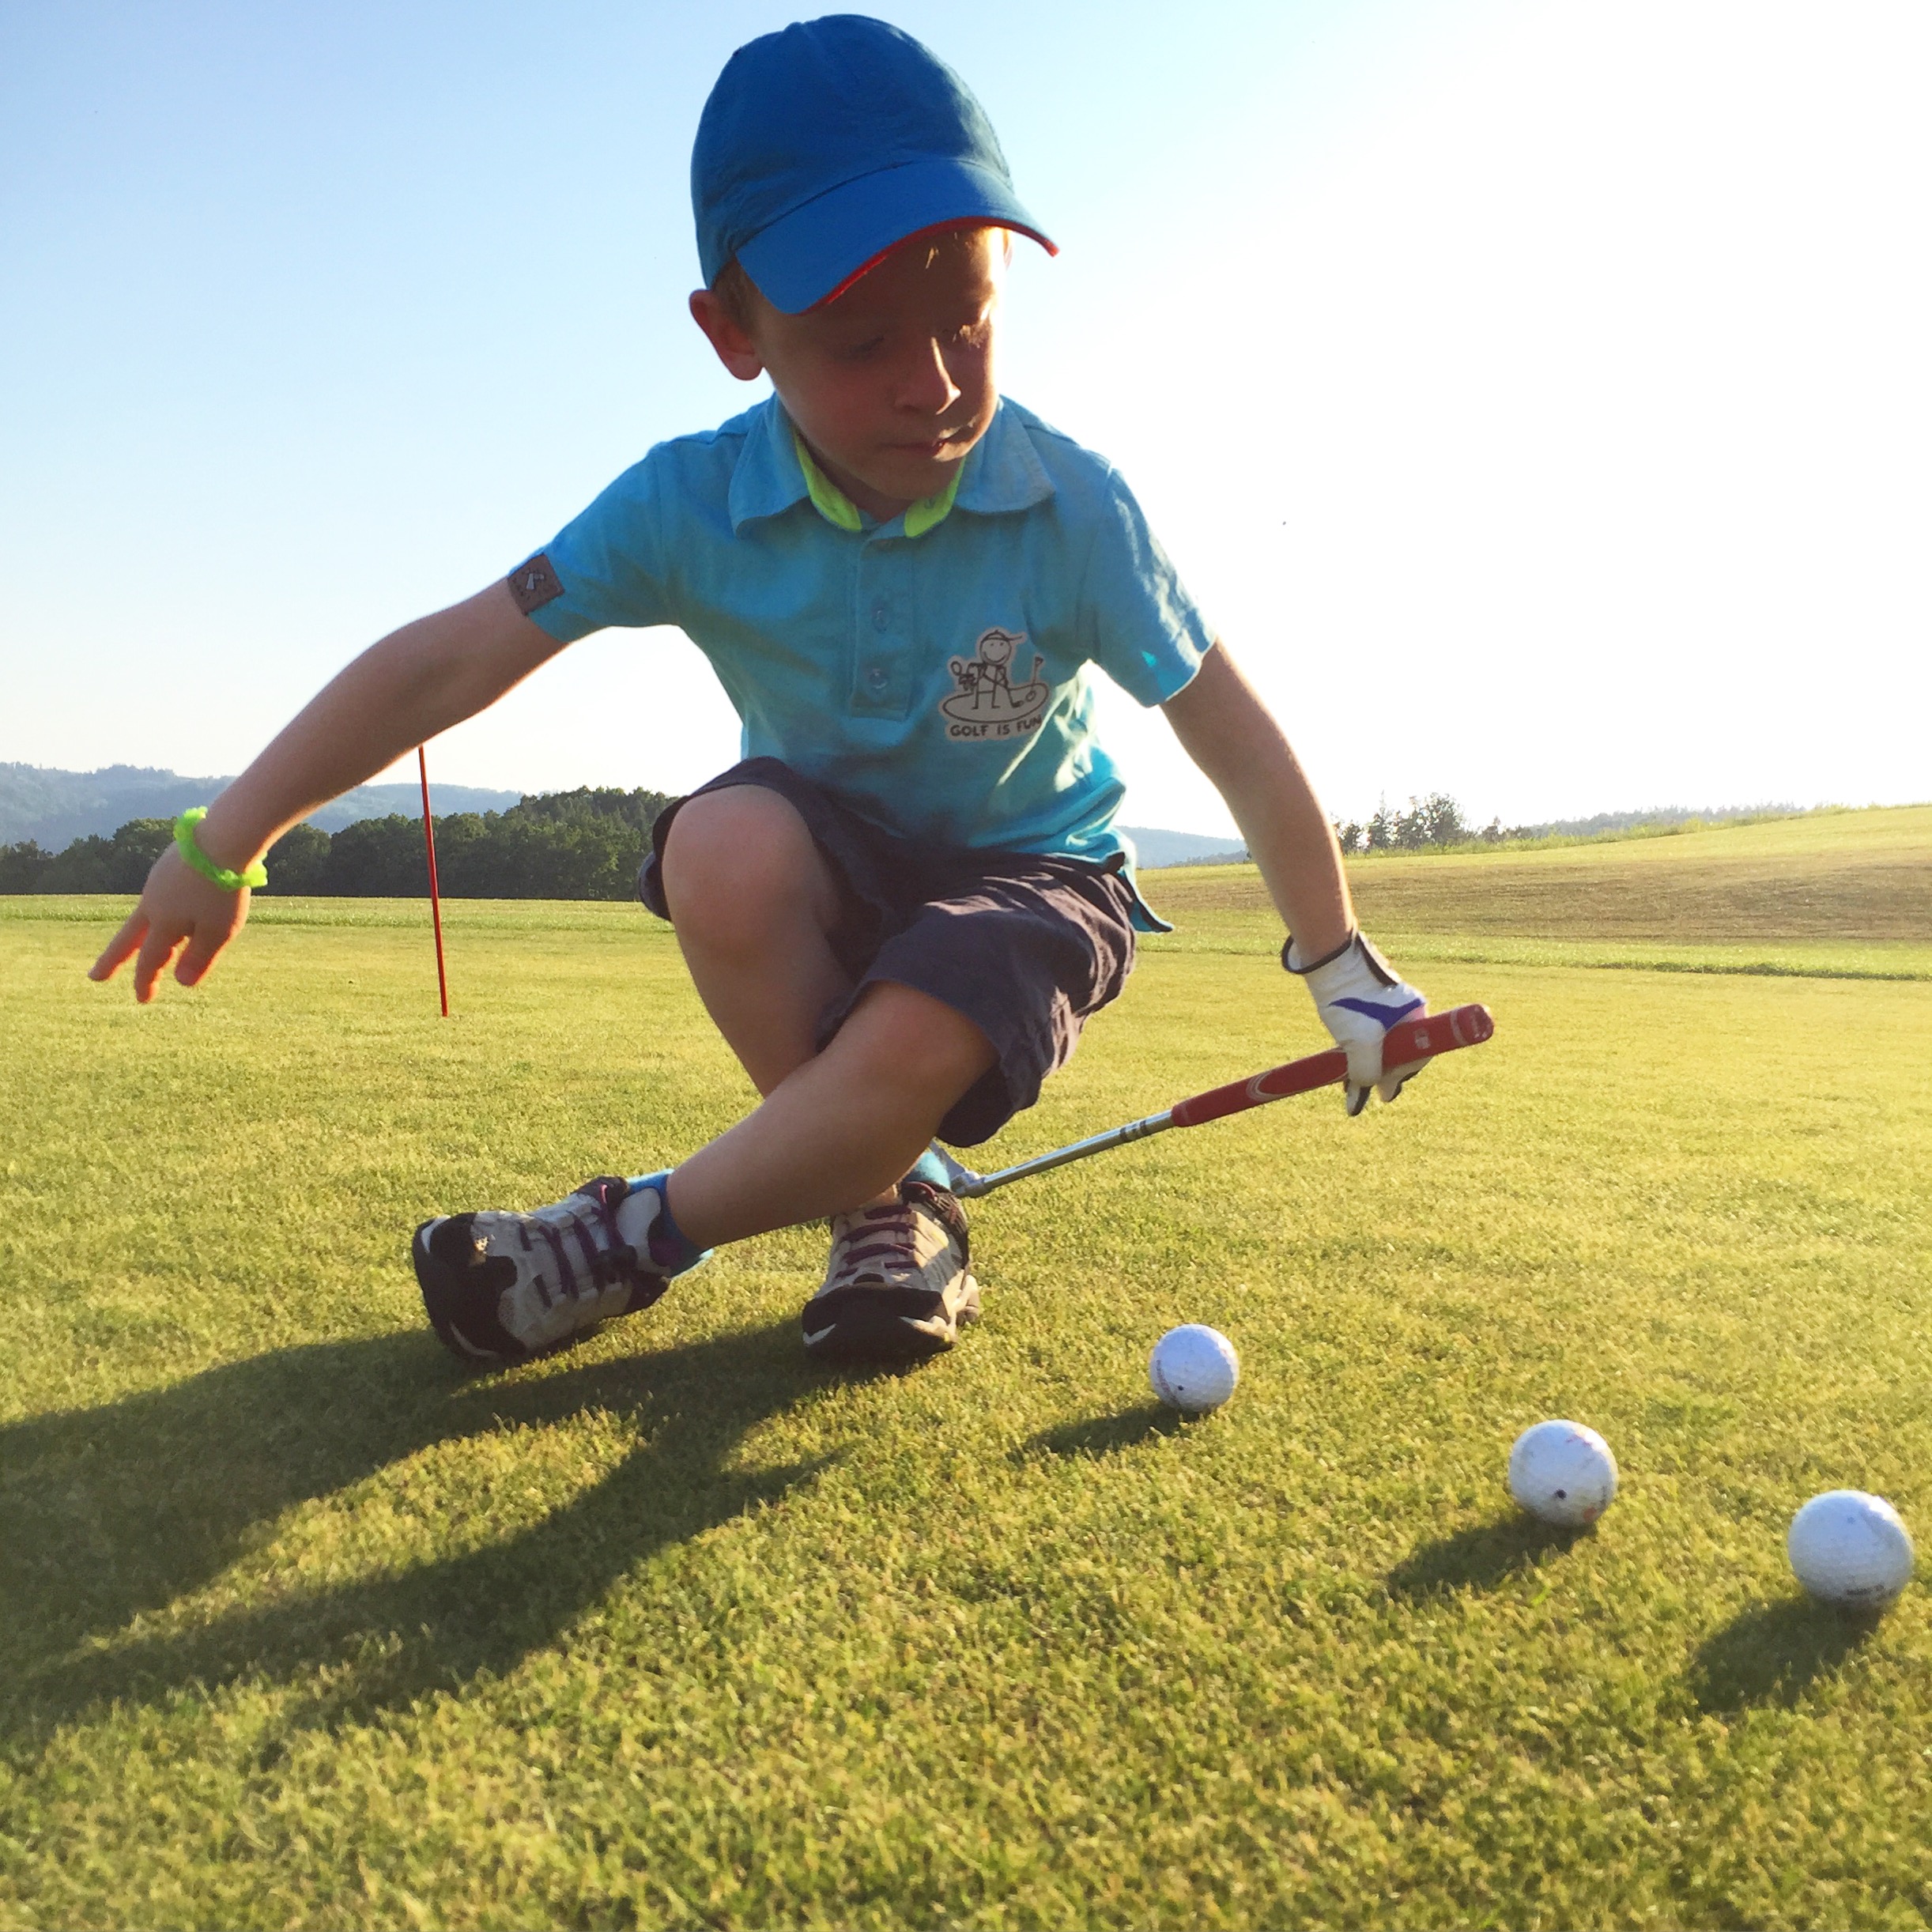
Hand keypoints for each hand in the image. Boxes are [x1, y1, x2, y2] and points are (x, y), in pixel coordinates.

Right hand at [89, 845, 250, 1002]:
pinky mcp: (168, 866)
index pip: (150, 959)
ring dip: (137, 935)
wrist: (223, 839)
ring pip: (142, 916)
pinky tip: (164, 911)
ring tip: (135, 947)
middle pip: (128, 938)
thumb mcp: (218, 931)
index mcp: (163, 923)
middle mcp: (153, 903)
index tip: (142, 999)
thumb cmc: (222, 890)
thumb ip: (199, 957)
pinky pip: (158, 898)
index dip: (145, 980)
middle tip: (95, 977)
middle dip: (113, 960)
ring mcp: (157, 882)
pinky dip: (157, 913)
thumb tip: (181, 982)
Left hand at [1286, 931, 1427, 1115]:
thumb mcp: (1361, 1042)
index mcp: (1417, 1017)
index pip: (1416, 1058)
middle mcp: (1407, 1010)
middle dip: (1382, 1071)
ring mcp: (1389, 1003)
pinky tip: (1345, 1053)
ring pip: (1383, 1041)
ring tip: (1348, 1075)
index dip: (1397, 1078)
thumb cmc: (1350, 995)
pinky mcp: (1369, 998)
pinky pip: (1370, 1029)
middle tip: (1360, 1087)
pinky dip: (1360, 1044)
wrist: (1328, 956)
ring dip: (1368, 1059)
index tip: (1381, 1094)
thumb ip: (1367, 1071)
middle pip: (1400, 1051)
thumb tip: (1366, 1095)